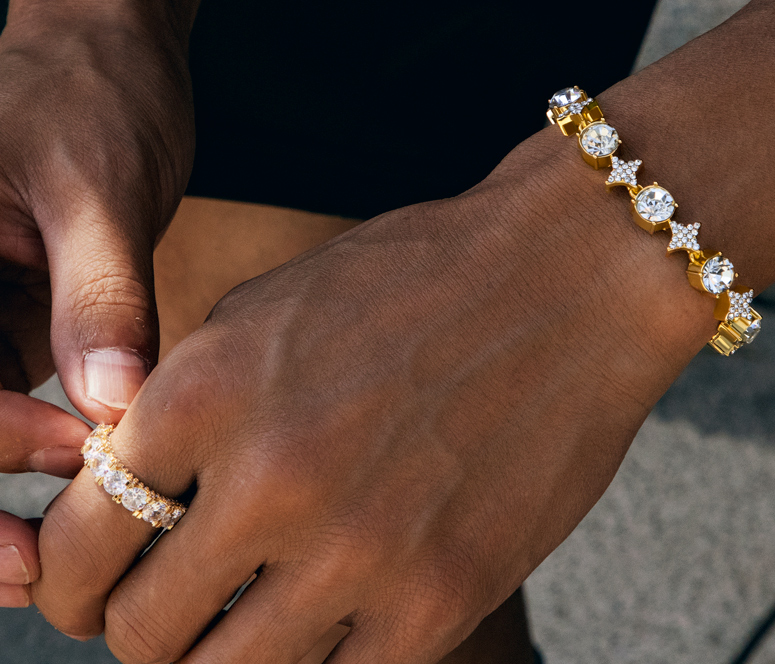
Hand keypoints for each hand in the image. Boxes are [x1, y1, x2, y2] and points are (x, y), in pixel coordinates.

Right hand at [0, 4, 193, 605]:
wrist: (117, 42)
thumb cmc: (97, 82)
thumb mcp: (97, 180)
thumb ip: (99, 291)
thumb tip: (112, 407)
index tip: (73, 450)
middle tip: (30, 566)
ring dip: (1, 479)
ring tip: (60, 548)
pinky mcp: (6, 305)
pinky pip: (1, 387)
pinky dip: (33, 435)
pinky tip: (81, 472)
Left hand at [33, 130, 713, 660]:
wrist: (567, 278)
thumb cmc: (420, 277)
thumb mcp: (276, 306)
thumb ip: (190, 402)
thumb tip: (130, 490)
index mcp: (208, 390)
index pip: (81, 541)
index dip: (77, 577)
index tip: (100, 584)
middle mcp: (270, 477)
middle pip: (141, 634)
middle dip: (146, 627)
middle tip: (183, 604)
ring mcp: (359, 548)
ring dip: (225, 655)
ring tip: (258, 613)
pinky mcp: (442, 597)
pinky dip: (321, 658)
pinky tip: (336, 612)